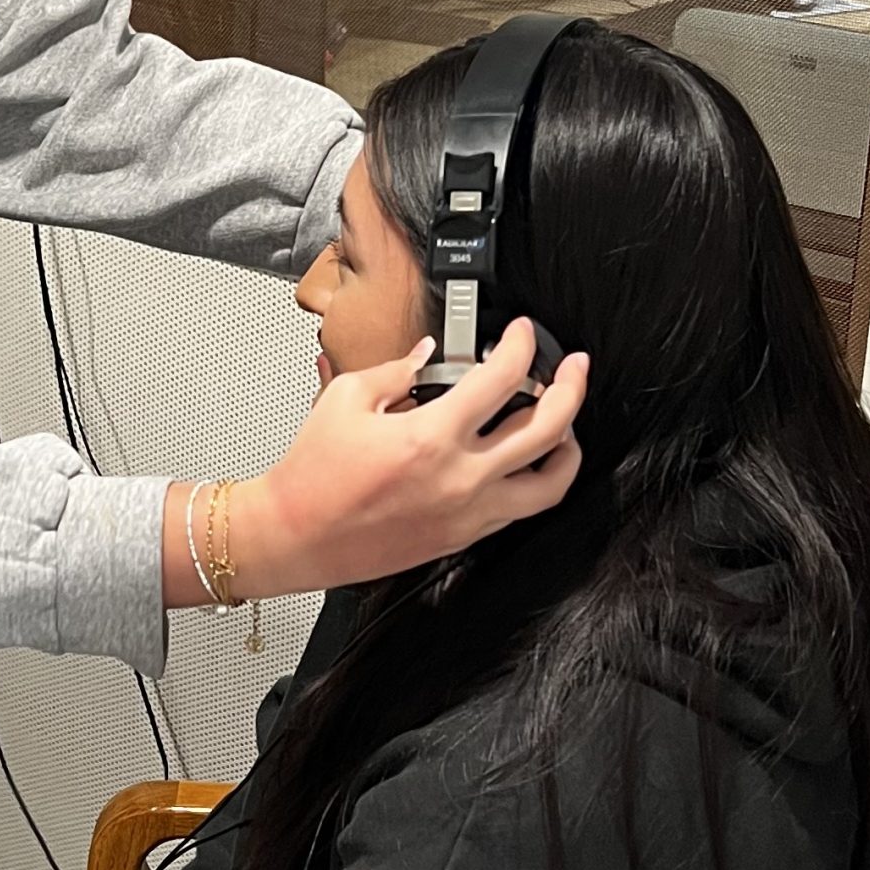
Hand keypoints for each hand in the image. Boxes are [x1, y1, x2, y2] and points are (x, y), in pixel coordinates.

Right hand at [211, 320, 586, 600]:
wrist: (296, 535)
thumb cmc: (313, 476)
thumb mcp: (346, 400)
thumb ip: (397, 370)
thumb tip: (428, 354)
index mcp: (431, 437)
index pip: (504, 379)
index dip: (522, 345)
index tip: (522, 333)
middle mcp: (461, 478)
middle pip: (549, 428)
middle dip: (571, 387)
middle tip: (573, 367)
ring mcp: (468, 513)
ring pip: (551, 481)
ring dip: (568, 445)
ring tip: (566, 423)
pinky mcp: (463, 536)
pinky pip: (521, 509)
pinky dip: (536, 480)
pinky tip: (527, 461)